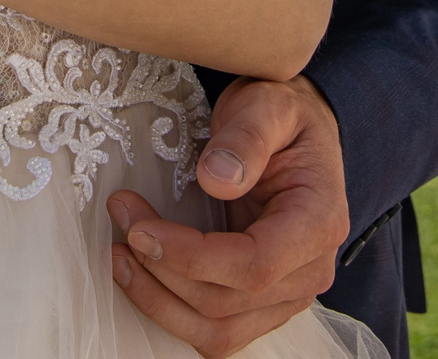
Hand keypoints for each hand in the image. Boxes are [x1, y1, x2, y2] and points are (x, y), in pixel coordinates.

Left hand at [107, 76, 349, 357]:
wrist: (294, 133)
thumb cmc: (282, 117)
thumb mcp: (268, 105)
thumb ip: (247, 137)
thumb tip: (217, 179)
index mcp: (318, 222)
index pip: (256, 265)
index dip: (192, 257)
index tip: (141, 230)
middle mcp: (309, 271)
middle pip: (228, 303)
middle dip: (163, 270)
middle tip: (122, 221)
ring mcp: (288, 295)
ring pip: (218, 332)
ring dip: (159, 301)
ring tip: (119, 255)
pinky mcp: (262, 305)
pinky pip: (215, 331)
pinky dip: (171, 310)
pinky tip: (141, 274)